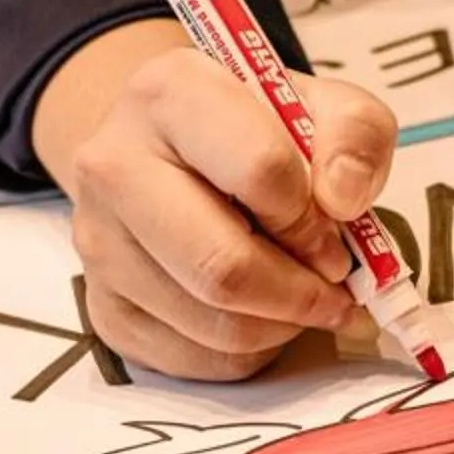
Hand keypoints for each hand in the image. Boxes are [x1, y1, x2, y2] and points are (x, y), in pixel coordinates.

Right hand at [33, 20, 397, 380]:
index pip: (258, 170)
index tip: (335, 233)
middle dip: (301, 291)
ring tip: (306, 297)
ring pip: (210, 322)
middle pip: (221, 265)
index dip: (313, 217)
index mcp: (167, 93)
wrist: (172, 152)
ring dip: (282, 325)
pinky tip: (265, 315)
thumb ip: (355, 137)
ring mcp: (98, 242)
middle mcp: (113, 165)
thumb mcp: (321, 105)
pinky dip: (250, 351)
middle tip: (336, 287)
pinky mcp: (104, 307)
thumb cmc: (254, 130)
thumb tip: (345, 199)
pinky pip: (194, 359)